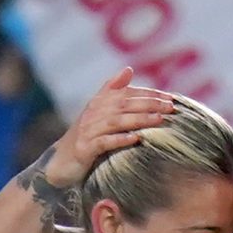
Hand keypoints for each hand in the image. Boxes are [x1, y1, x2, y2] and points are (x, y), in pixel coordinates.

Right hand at [43, 68, 178, 186]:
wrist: (60, 163)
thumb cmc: (85, 138)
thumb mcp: (98, 113)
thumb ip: (112, 91)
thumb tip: (128, 69)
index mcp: (99, 102)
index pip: (128, 94)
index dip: (150, 94)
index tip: (171, 98)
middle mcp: (93, 112)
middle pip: (124, 105)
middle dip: (149, 105)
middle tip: (171, 108)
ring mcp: (88, 130)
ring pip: (116, 121)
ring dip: (139, 119)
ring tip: (159, 120)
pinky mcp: (84, 149)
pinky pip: (104, 142)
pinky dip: (120, 139)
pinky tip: (135, 139)